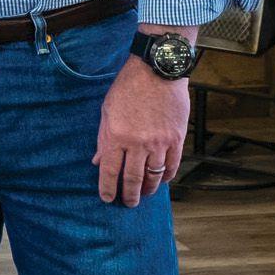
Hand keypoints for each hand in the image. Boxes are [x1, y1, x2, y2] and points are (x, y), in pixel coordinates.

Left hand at [94, 57, 188, 206]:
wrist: (157, 71)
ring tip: (144, 194)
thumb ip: (103, 139)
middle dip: (129, 195)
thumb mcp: (107, 111)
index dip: (108, 189)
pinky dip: (166, 176)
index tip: (107, 198)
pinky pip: (172, 165)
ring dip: (149, 189)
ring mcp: (159, 142)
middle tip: (129, 203)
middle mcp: (138, 143)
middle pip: (132, 179)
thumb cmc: (128, 88)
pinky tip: (162, 180)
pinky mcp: (176, 138)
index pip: (110, 171)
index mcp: (116, 136)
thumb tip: (97, 161)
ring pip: (154, 176)